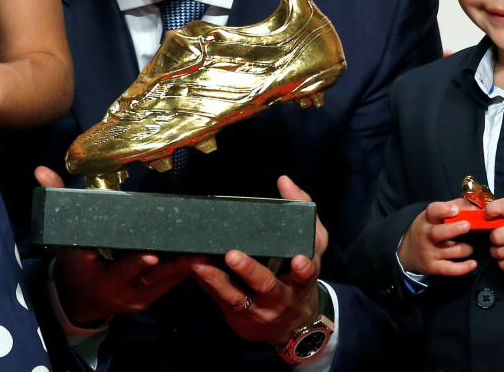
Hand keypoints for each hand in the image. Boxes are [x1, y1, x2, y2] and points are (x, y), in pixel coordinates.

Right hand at [34, 167, 197, 324]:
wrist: (79, 299)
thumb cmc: (74, 259)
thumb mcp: (62, 234)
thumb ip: (56, 200)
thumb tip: (41, 170)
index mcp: (82, 265)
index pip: (97, 257)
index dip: (121, 256)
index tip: (146, 251)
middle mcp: (105, 284)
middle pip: (133, 272)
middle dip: (157, 261)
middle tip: (180, 248)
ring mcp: (126, 296)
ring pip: (155, 281)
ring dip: (178, 266)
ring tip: (199, 250)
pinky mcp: (142, 302)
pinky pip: (164, 288)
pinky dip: (180, 273)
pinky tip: (197, 258)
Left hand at [189, 176, 323, 344]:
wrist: (293, 324)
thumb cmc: (298, 273)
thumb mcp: (310, 246)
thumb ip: (301, 211)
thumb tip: (284, 180)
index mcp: (302, 277)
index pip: (307, 272)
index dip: (304, 268)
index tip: (299, 261)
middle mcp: (282, 295)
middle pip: (267, 284)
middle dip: (250, 270)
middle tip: (233, 255)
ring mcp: (259, 308)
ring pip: (236, 295)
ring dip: (216, 279)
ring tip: (200, 263)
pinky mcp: (239, 315)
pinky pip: (219, 298)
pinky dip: (206, 283)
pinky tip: (193, 267)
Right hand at [396, 199, 477, 276]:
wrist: (408, 252)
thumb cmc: (428, 229)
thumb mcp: (435, 216)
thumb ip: (454, 207)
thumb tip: (475, 207)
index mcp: (427, 219)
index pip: (432, 211)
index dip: (444, 210)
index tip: (455, 210)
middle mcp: (426, 235)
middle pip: (439, 232)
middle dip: (454, 229)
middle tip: (467, 226)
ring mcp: (430, 252)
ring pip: (452, 251)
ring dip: (467, 248)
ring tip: (471, 245)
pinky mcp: (434, 267)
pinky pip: (450, 269)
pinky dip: (463, 268)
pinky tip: (473, 263)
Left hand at [487, 196, 503, 271]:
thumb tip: (493, 209)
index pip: (502, 207)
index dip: (490, 210)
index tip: (489, 215)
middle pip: (496, 236)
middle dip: (493, 236)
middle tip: (498, 236)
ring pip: (499, 252)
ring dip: (496, 250)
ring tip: (502, 247)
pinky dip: (503, 262)